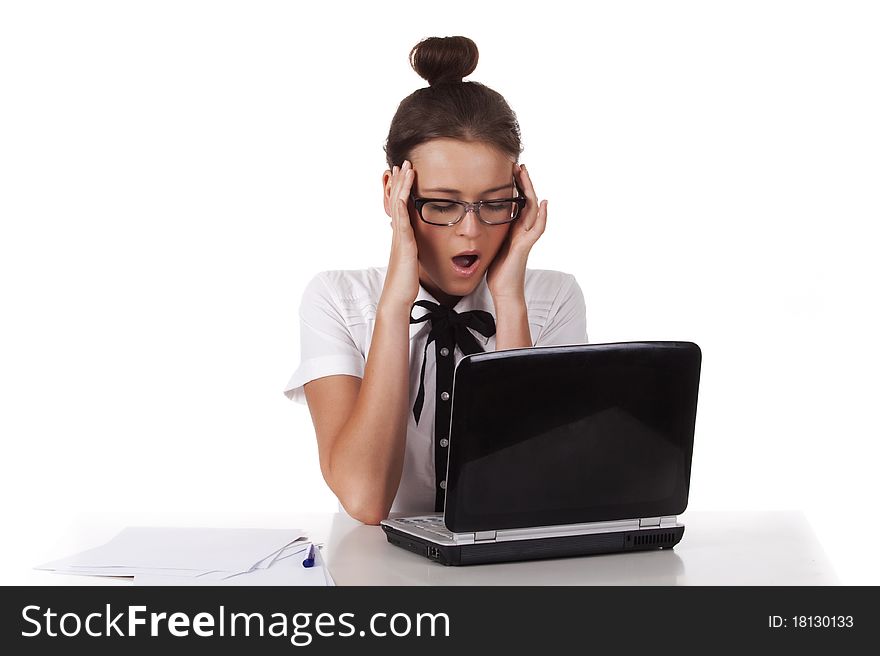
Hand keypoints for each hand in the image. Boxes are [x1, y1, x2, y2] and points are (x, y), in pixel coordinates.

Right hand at [381, 160, 420, 308]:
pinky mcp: (404, 242)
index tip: (407, 176)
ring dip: (402, 185)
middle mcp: (399, 233)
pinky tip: (405, 191)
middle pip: (398, 201)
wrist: (398, 297)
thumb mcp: (413, 263)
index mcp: (403, 237)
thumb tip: (418, 249)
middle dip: (401, 182)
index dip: (404, 191)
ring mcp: (400, 236)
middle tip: (403, 163)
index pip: (403, 208)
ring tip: (406, 167)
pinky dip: (403, 202)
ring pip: (399, 204)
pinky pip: (402, 218)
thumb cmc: (406, 284)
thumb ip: (416, 253)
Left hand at [486, 163, 546, 300]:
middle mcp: (522, 231)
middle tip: (519, 164)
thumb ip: (489, 232)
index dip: (514, 187)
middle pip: (526, 201)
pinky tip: (543, 203)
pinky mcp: (525, 247)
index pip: (516, 202)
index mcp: (513, 229)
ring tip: (526, 174)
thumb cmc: (497, 271)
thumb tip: (474, 220)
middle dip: (523, 182)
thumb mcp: (490, 245)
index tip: (508, 170)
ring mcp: (526, 238)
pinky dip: (541, 216)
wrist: (503, 290)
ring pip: (532, 210)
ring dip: (530, 191)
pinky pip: (536, 229)